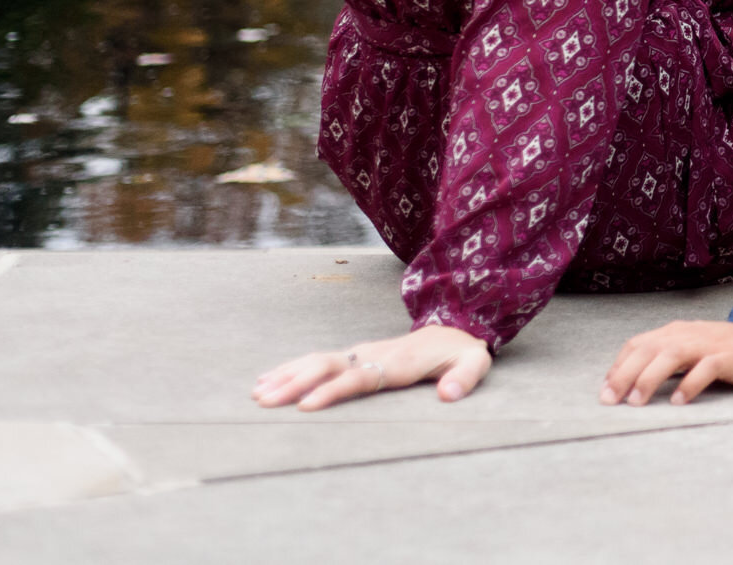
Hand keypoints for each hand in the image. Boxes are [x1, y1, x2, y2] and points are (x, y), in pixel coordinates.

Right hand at [254, 324, 490, 411]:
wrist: (455, 327)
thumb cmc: (463, 351)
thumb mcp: (475, 362)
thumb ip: (465, 377)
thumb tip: (449, 395)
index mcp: (399, 362)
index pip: (359, 378)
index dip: (332, 391)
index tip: (306, 406)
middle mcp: (374, 354)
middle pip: (329, 367)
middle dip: (296, 383)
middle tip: (264, 401)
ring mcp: (362, 352)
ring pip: (319, 361)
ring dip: (287, 375)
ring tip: (257, 393)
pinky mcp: (356, 354)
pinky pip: (320, 360)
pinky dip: (292, 368)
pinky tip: (268, 379)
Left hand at [601, 319, 732, 405]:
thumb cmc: (727, 352)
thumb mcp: (691, 350)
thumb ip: (665, 360)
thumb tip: (630, 384)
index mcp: (676, 331)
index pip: (638, 344)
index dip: (618, 366)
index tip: (604, 392)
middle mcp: (690, 333)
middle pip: (650, 348)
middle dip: (625, 374)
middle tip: (610, 401)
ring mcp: (711, 343)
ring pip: (673, 353)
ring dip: (651, 377)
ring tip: (637, 402)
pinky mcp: (732, 356)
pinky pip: (707, 367)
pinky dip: (690, 383)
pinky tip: (679, 401)